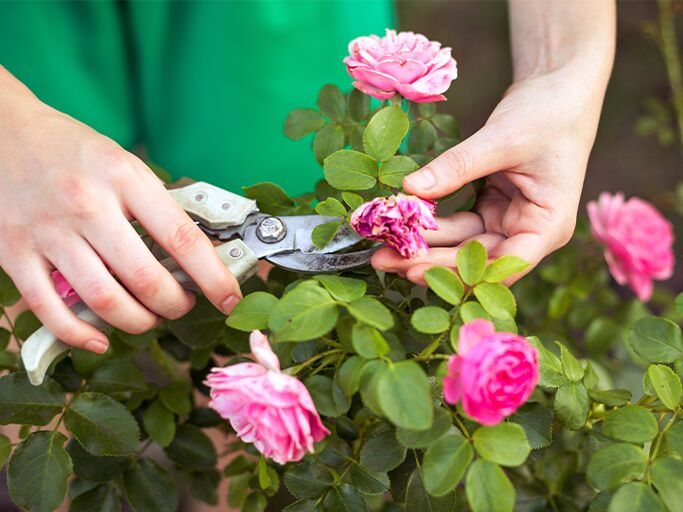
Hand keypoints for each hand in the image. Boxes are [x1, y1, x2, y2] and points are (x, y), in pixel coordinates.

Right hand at [0, 72, 240, 352]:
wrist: (3, 131)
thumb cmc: (73, 150)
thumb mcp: (124, 163)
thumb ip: (155, 205)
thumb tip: (199, 253)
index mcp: (124, 178)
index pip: (181, 238)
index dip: (212, 277)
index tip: (229, 297)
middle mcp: (87, 206)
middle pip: (145, 279)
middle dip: (176, 305)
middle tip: (184, 305)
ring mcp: (48, 232)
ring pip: (104, 300)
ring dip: (139, 322)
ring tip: (150, 318)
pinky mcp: (14, 252)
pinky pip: (50, 309)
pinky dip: (80, 335)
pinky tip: (101, 340)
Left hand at [371, 67, 605, 284]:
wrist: (557, 88)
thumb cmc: (546, 112)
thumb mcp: (501, 139)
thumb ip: (457, 166)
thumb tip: (410, 189)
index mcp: (548, 226)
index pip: (502, 264)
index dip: (458, 272)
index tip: (414, 270)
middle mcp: (529, 232)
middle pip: (476, 258)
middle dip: (429, 261)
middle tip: (383, 260)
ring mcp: (508, 222)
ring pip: (461, 244)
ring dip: (424, 245)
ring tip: (381, 248)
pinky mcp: (491, 208)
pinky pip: (457, 224)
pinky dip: (431, 224)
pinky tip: (400, 225)